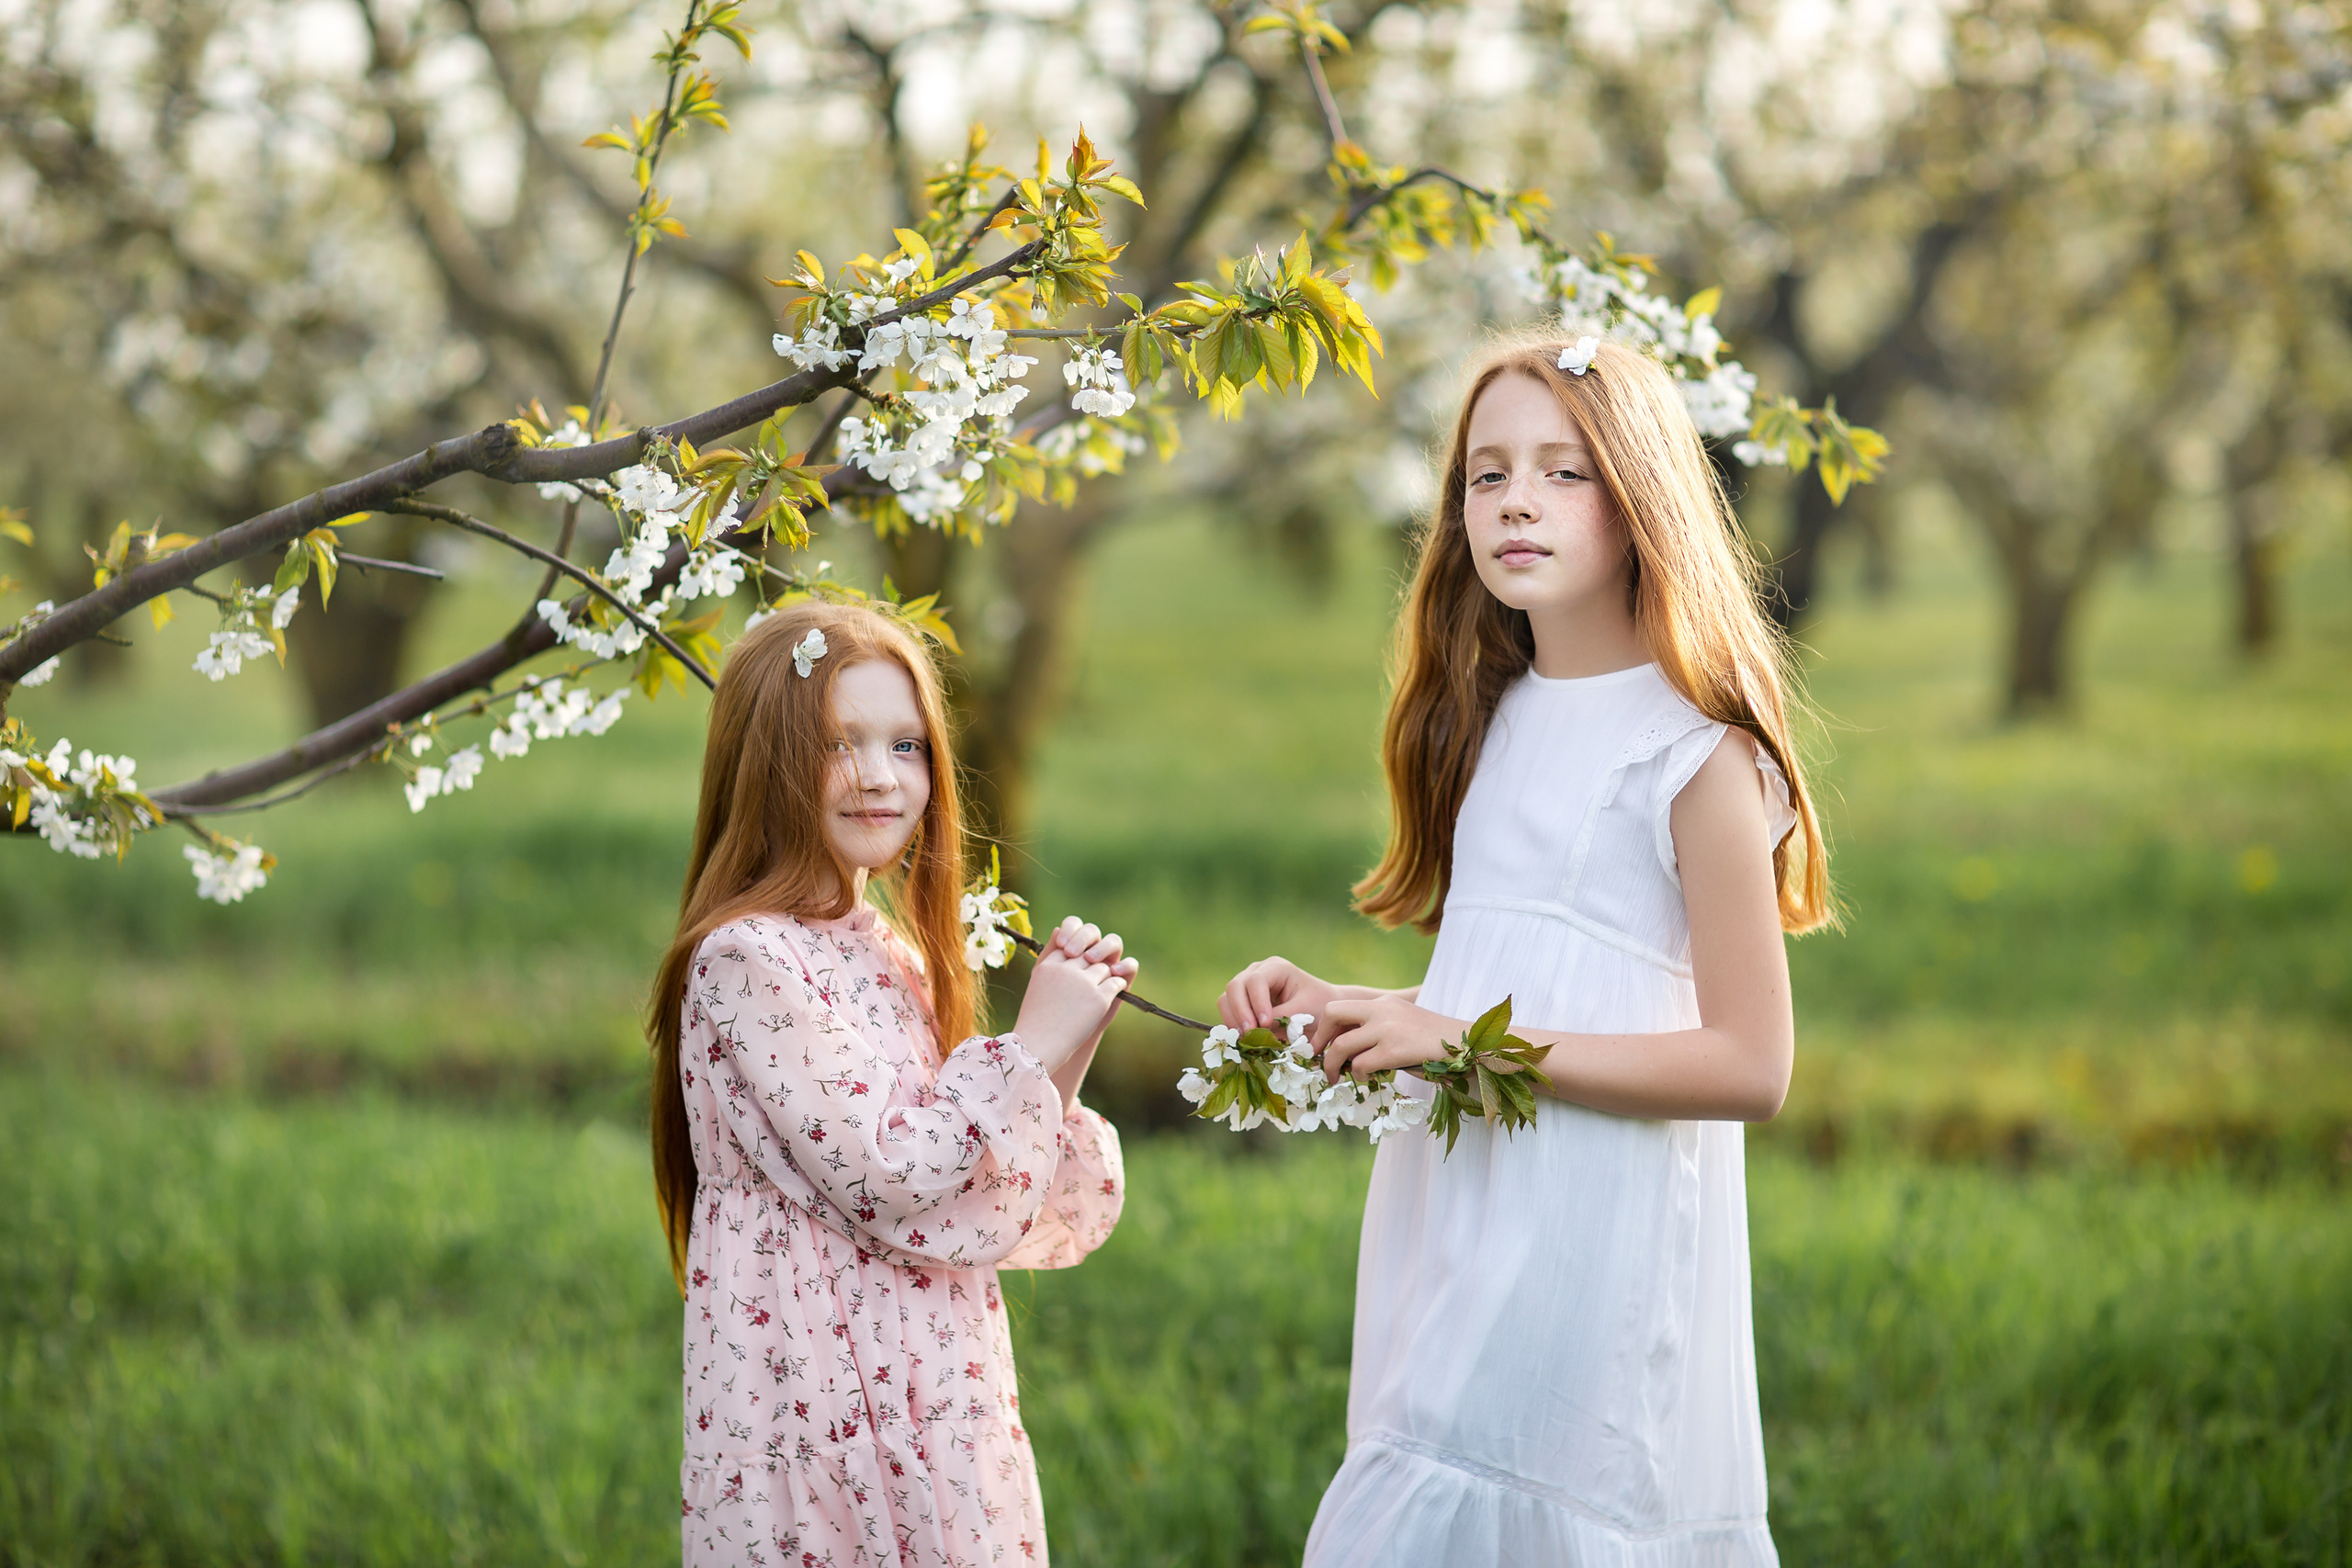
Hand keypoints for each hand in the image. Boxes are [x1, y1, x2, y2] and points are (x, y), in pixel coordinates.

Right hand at [1013, 916, 1133, 1072]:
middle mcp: (1065, 969)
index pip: (1069, 942)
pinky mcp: (1098, 998)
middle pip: (1090, 953)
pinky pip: (1116, 982)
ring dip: (1105, 977)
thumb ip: (1050, 954)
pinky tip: (1110, 995)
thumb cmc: (1036, 1017)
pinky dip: (1117, 988)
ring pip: (1104, 967)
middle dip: (1093, 962)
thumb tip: (1059, 928)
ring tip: (1098, 991)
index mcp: (1048, 964)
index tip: (1077, 963)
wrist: (1039, 1046)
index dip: (1077, 951)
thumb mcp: (1037, 980)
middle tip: (1091, 974)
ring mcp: (1083, 983)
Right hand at [1217, 956, 1340, 1032]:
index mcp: (1276, 967)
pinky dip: (1232, 1025)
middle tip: (1250, 1033)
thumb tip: (1259, 1031)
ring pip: (1226, 998)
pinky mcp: (1242, 1001)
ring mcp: (1246, 985)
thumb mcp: (1306, 1011)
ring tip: (1246, 1038)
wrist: (1321, 1010)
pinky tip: (1244, 1039)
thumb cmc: (1318, 1006)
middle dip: (1241, 1011)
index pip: (1256, 980)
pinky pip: (1228, 1011)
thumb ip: (1282, 1018)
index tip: (1266, 1023)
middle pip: (1235, 986)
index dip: (1257, 1002)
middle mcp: (1257, 972)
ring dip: (1233, 1019)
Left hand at [1318, 994, 1461, 1082]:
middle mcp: (1382, 1010)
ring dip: (1333, 1065)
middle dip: (1320, 1039)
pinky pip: (1361, 1064)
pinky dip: (1358, 1075)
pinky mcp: (1395, 1050)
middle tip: (1318, 1058)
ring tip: (1336, 1077)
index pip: (1340, 1008)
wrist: (1468, 1045)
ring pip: (1342, 1045)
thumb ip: (1376, 1032)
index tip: (1320, 1046)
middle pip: (1333, 1014)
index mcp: (1383, 1003)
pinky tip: (1368, 1078)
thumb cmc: (1434, 1044)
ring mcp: (1388, 1028)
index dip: (1325, 1028)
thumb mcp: (1402, 1027)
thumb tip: (1344, 1053)